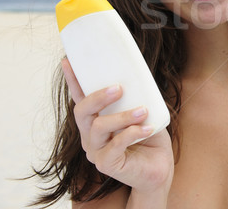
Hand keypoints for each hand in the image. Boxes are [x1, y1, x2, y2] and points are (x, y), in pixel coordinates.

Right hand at [62, 58, 173, 194]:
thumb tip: (139, 74)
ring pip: (99, 127)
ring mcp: (96, 150)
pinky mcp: (107, 164)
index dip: (73, 80)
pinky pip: (115, 145)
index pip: (80, 97)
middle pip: (82, 111)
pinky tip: (147, 129)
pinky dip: (132, 133)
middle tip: (119, 88)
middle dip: (98, 97)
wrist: (159, 167)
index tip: (67, 61)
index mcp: (96, 120)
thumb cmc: (149, 137)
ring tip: (143, 111)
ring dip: (123, 116)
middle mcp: (90, 134)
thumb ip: (136, 96)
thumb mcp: (143, 111)